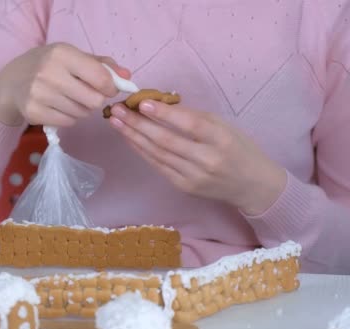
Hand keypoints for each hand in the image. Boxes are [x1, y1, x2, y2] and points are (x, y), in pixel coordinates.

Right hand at [0, 43, 129, 125]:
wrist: (12, 83)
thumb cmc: (48, 66)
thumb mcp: (72, 57)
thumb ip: (102, 65)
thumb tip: (127, 78)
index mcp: (62, 53)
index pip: (100, 77)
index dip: (111, 87)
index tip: (108, 89)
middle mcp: (49, 73)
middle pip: (94, 100)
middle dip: (95, 100)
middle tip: (86, 95)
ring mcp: (39, 94)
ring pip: (81, 113)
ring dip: (82, 109)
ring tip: (70, 100)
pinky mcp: (34, 112)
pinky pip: (68, 122)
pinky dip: (69, 118)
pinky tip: (59, 107)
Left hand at [108, 101, 286, 215]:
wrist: (252, 186)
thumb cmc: (239, 149)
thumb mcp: (224, 127)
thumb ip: (195, 118)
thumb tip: (161, 105)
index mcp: (222, 139)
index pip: (189, 125)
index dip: (165, 114)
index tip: (143, 103)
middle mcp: (207, 160)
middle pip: (166, 141)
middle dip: (138, 124)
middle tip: (117, 109)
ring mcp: (193, 176)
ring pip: (157, 154)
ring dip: (134, 136)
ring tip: (116, 121)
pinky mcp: (183, 187)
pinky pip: (158, 165)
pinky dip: (141, 150)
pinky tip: (129, 138)